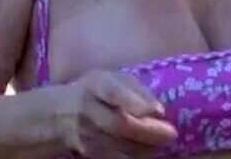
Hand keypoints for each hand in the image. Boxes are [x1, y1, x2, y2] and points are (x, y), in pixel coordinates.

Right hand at [56, 70, 177, 158]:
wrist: (60, 115)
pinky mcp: (87, 156)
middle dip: (149, 132)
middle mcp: (87, 111)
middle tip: (170, 134)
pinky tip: (144, 153)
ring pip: (119, 148)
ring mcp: (84, 136)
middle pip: (119, 124)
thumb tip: (159, 111)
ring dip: (144, 149)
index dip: (133, 100)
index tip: (157, 110)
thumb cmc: (95, 93)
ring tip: (158, 145)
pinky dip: (133, 157)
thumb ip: (137, 91)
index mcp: (96, 86)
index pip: (112, 90)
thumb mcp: (113, 80)